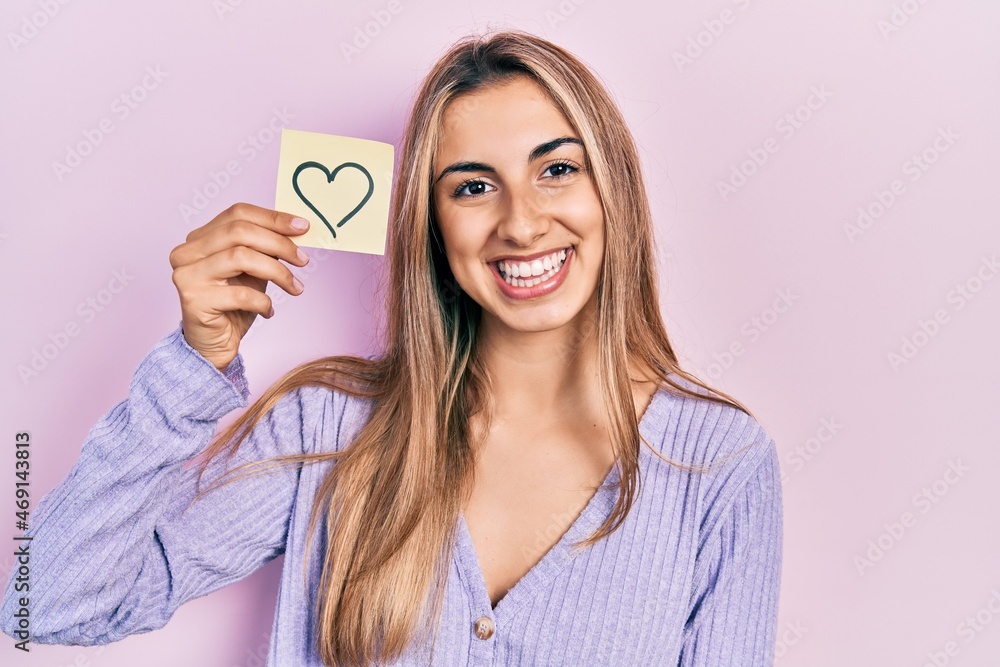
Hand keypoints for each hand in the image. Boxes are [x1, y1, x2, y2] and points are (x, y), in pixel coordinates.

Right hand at [169, 203, 309, 370]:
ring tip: (295, 287)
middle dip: (279, 244)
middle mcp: (187, 252)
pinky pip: (240, 294)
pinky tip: (269, 311)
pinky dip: (263, 301)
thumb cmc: (234, 305)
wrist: (214, 345)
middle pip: (239, 231)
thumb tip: (297, 229)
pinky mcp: (194, 300)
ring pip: (240, 257)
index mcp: (200, 238)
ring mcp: (187, 275)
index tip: (303, 227)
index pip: (237, 213)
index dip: (273, 218)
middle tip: (303, 260)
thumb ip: (266, 247)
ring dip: (277, 272)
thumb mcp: (254, 270)